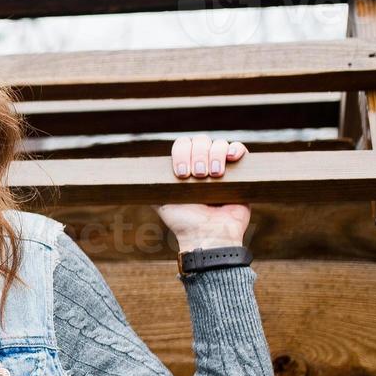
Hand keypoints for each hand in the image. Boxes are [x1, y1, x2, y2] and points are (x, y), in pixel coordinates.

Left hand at [154, 135, 249, 249]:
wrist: (209, 235)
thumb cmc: (184, 222)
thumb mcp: (161, 202)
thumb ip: (152, 187)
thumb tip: (134, 176)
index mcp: (185, 168)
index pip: (182, 145)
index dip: (182, 153)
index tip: (182, 174)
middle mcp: (203, 164)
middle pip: (201, 140)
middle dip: (198, 155)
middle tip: (199, 175)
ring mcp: (222, 167)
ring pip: (219, 144)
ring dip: (215, 155)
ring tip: (214, 175)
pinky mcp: (241, 172)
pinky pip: (240, 149)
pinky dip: (236, 148)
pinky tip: (231, 158)